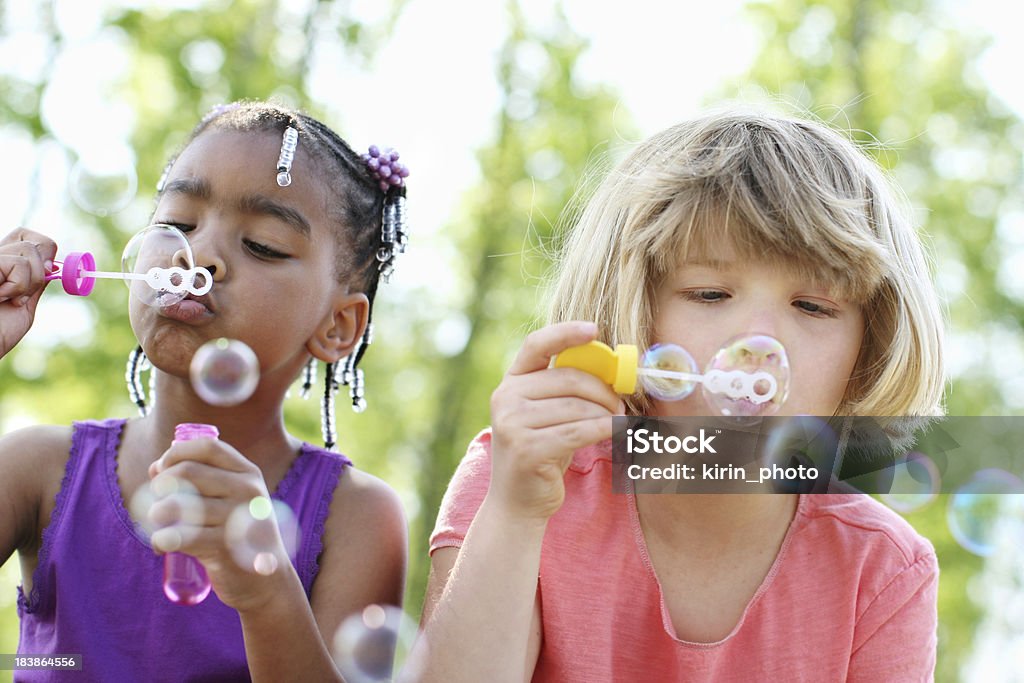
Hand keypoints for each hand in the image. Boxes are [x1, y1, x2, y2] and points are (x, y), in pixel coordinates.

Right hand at [0, 229, 57, 357]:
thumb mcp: (23, 306)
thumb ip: (34, 285)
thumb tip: (51, 265)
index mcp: (2, 266)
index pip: (27, 237)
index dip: (44, 252)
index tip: (46, 273)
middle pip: (29, 236)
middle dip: (41, 265)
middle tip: (26, 292)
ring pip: (28, 249)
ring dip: (28, 282)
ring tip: (7, 300)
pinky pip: (18, 263)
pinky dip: (18, 285)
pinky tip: (0, 298)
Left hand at [147, 439, 292, 612]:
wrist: (265, 583)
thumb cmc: (238, 536)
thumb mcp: (229, 501)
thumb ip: (198, 480)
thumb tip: (155, 468)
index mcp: (248, 473)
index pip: (207, 447)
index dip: (176, 453)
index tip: (161, 470)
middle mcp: (248, 490)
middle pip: (187, 472)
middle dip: (159, 486)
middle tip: (155, 504)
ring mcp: (238, 518)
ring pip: (176, 504)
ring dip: (155, 515)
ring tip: (157, 525)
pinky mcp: (224, 547)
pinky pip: (178, 536)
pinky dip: (161, 539)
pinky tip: (162, 544)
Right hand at [489, 321, 622, 520]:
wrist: (517, 503)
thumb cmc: (541, 453)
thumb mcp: (545, 415)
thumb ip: (565, 390)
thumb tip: (612, 369)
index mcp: (511, 382)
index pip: (536, 345)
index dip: (566, 333)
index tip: (594, 329)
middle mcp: (506, 398)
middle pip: (569, 378)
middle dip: (603, 389)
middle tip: (622, 403)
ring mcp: (512, 423)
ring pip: (578, 407)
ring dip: (607, 413)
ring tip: (618, 421)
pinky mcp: (527, 448)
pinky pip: (579, 431)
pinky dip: (605, 429)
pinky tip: (616, 431)